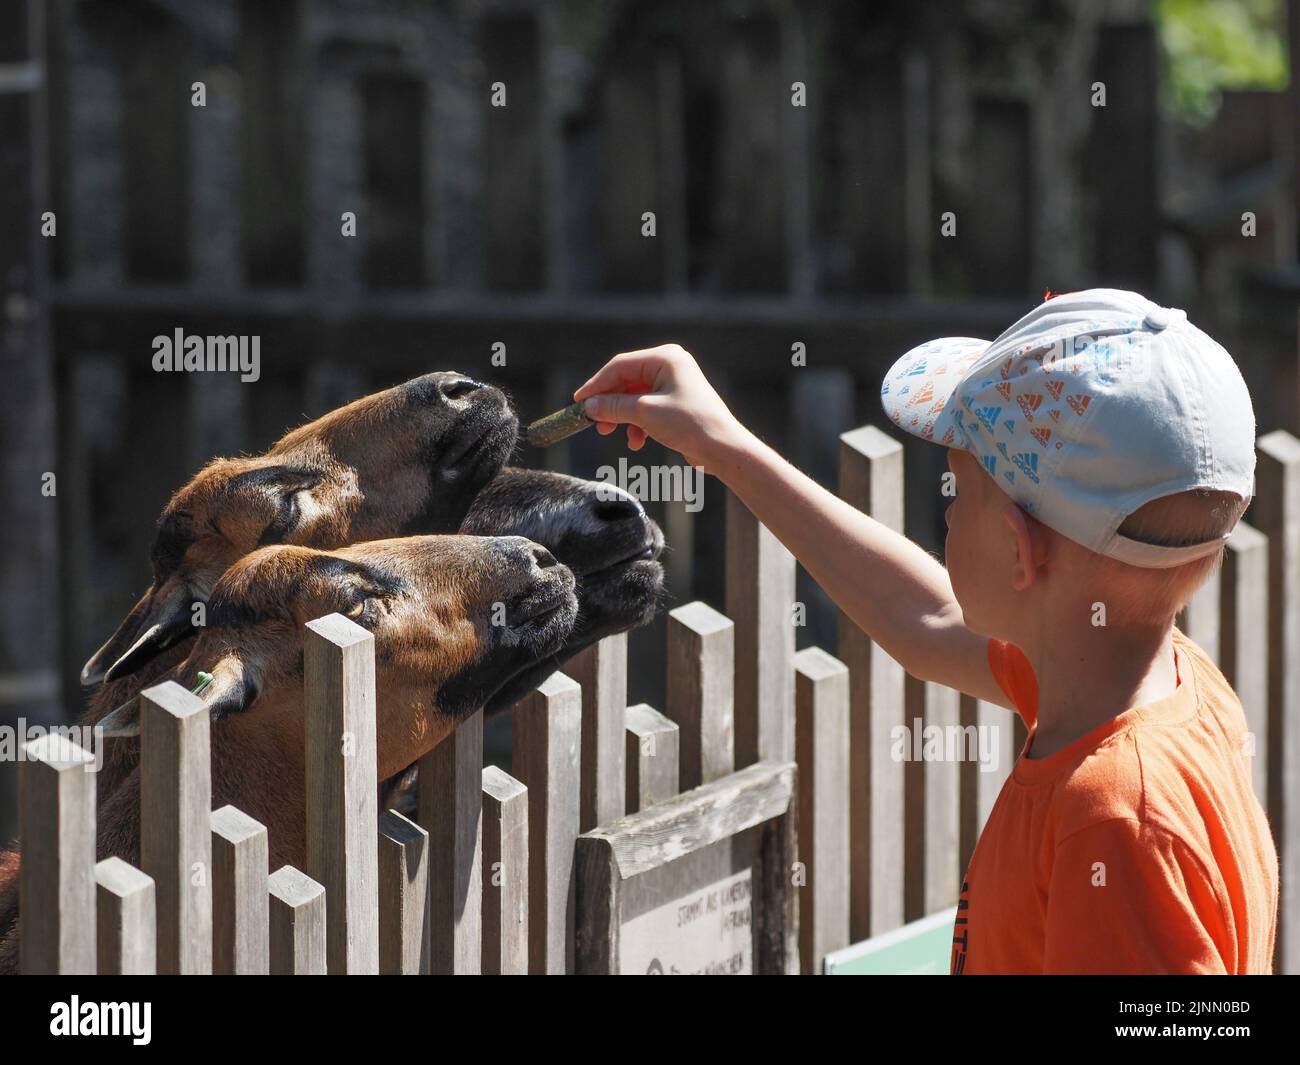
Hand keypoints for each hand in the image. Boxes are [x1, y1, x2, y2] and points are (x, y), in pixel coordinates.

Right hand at [572, 344, 743, 468]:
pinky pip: (647, 409)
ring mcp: (674, 385)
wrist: (722, 448)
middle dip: (609, 404)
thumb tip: (588, 407)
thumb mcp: (644, 413)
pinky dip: (638, 424)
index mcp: (665, 358)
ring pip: (634, 397)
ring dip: (622, 417)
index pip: (620, 366)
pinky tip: (637, 442)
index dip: (596, 385)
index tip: (579, 402)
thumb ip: (613, 406)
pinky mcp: (676, 404)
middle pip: (626, 381)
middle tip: (594, 423)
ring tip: (611, 433)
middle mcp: (670, 366)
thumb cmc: (688, 423)